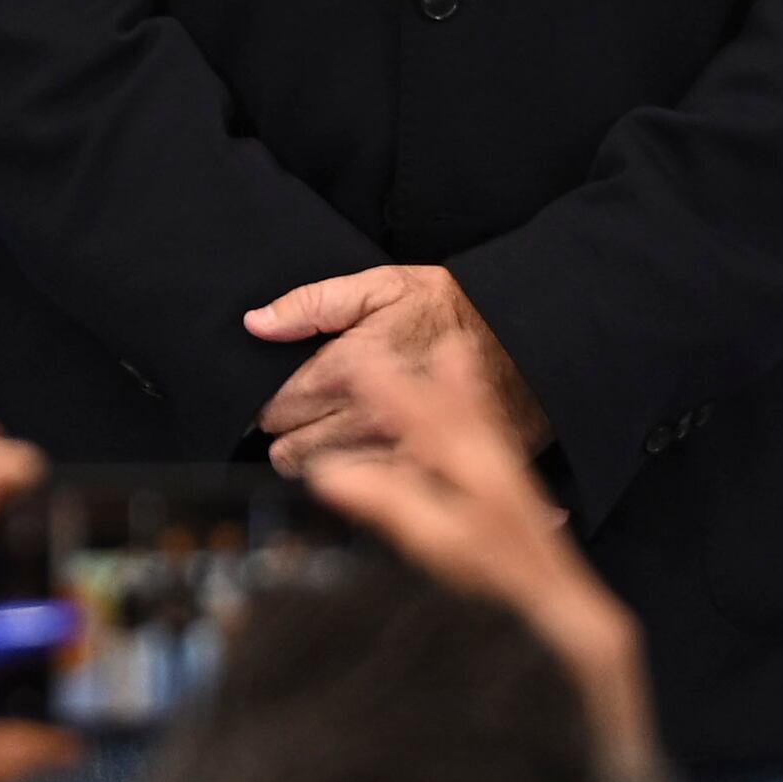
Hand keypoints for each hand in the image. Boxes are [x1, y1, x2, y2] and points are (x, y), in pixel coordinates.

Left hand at [245, 263, 548, 476]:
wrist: (525, 341)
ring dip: (316, 463)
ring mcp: (397, 452)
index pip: (278, 407)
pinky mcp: (429, 473)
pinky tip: (361, 467)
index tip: (277, 400)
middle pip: (296, 448)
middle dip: (286, 437)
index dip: (269, 405)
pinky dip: (361, 485)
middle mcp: (367, 419)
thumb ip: (311, 304)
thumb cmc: (451, 309)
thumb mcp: (380, 286)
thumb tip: (257, 323)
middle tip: (294, 423)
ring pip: (330, 476)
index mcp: (347, 370)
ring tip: (321, 444)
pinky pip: (377, 495)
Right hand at [291, 341, 658, 781]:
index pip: (470, 553)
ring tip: (442, 360)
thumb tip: (352, 699)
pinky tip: (479, 439)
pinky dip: (505, 474)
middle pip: (500, 498)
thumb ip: (429, 763)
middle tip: (378, 366)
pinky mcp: (575, 622)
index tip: (334, 478)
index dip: (400, 507)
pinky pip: (536, 530)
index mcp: (558, 649)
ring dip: (473, 429)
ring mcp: (582, 616)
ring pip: (522, 503)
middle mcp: (579, 618)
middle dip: (435, 425)